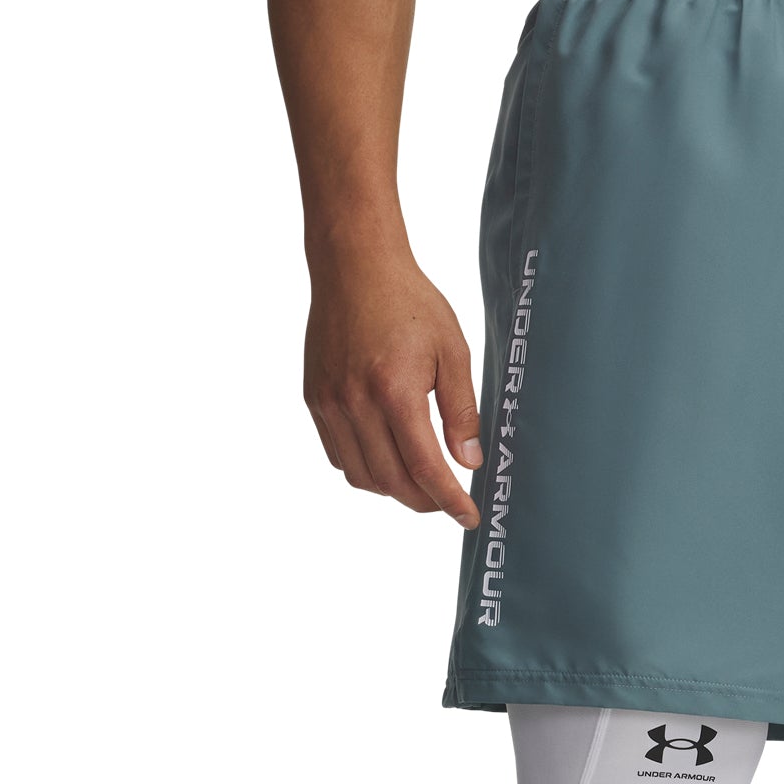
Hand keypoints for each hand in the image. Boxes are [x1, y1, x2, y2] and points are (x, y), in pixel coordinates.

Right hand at [302, 249, 482, 524]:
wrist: (353, 266)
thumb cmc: (408, 302)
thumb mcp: (452, 351)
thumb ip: (462, 410)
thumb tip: (469, 462)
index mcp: (394, 391)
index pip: (424, 468)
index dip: (450, 501)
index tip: (469, 517)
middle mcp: (355, 402)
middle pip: (391, 482)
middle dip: (424, 502)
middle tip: (448, 502)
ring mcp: (329, 403)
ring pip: (361, 476)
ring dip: (394, 490)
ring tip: (419, 481)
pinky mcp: (314, 399)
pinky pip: (339, 455)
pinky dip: (366, 469)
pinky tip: (388, 457)